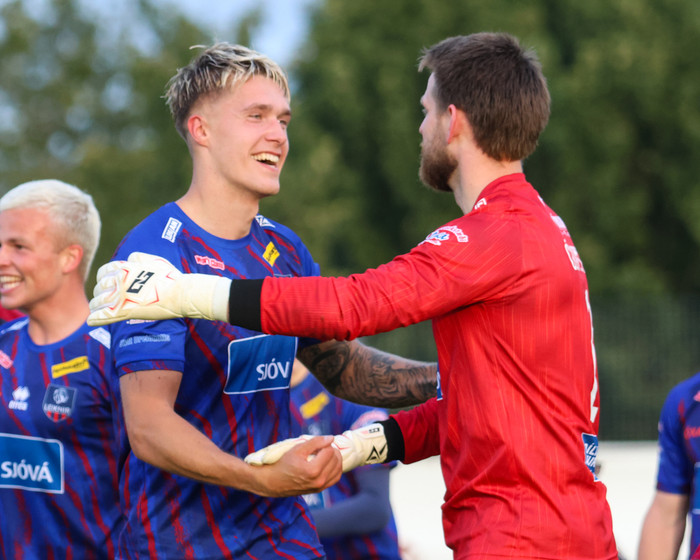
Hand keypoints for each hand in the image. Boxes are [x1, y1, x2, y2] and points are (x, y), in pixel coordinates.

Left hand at [87, 252, 230, 324]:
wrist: (179, 294)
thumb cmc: (170, 278)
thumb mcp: (155, 260)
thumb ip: (139, 258)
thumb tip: (129, 258)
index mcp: (125, 268)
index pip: (104, 272)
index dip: (102, 278)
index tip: (105, 283)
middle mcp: (119, 281)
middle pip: (100, 287)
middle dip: (99, 292)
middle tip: (101, 297)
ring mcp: (120, 297)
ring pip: (99, 302)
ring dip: (96, 305)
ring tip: (96, 309)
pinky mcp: (124, 311)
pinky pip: (103, 316)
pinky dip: (95, 319)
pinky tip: (91, 321)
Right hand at [246, 436, 342, 496]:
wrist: (274, 482)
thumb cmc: (284, 463)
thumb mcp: (297, 449)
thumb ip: (315, 442)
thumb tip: (331, 438)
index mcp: (313, 470)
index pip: (330, 451)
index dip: (325, 444)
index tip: (317, 443)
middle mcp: (319, 481)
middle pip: (336, 459)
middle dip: (331, 450)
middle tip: (321, 447)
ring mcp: (320, 487)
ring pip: (338, 468)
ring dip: (335, 458)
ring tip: (326, 453)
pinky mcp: (320, 489)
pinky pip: (335, 477)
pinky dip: (336, 468)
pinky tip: (329, 462)